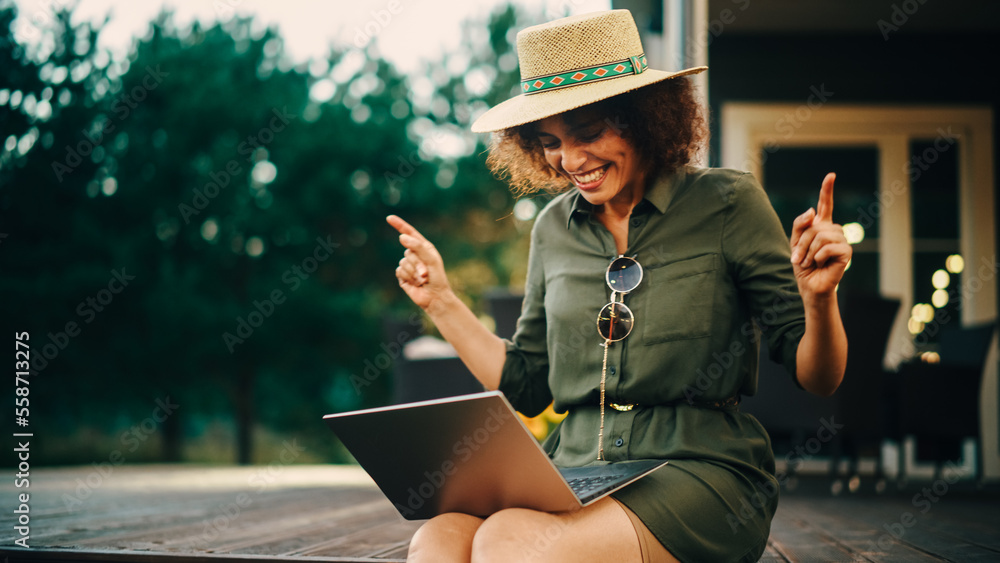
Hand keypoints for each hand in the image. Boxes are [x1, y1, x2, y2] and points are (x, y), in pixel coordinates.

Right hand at [387, 215, 452, 310]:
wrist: (434, 297)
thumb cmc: (437, 277)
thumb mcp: (431, 259)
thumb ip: (418, 247)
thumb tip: (401, 237)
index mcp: (423, 247)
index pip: (410, 233)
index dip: (400, 225)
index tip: (389, 218)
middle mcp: (415, 255)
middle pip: (408, 252)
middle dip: (417, 264)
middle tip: (426, 274)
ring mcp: (408, 265)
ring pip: (403, 263)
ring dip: (414, 273)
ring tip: (422, 280)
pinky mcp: (402, 276)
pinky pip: (399, 271)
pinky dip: (408, 278)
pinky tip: (415, 283)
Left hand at [790, 173, 852, 297]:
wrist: (810, 286)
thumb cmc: (803, 266)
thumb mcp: (795, 243)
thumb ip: (800, 224)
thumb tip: (812, 210)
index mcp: (822, 227)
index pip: (826, 205)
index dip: (827, 190)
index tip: (831, 176)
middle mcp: (834, 231)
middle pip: (815, 225)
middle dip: (802, 242)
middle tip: (799, 258)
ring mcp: (842, 240)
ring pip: (821, 235)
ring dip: (808, 250)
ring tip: (809, 262)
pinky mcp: (846, 252)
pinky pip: (828, 246)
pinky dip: (818, 256)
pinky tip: (819, 263)